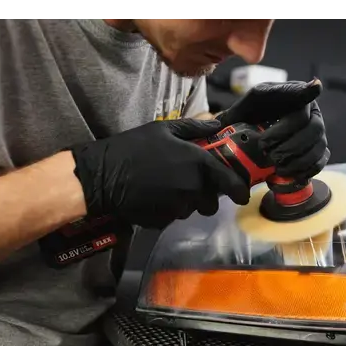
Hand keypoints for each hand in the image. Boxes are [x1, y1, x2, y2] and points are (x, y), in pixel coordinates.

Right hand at [69, 119, 249, 228]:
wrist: (103, 175)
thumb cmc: (133, 148)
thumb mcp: (164, 129)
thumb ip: (194, 128)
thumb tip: (217, 125)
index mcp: (197, 163)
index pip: (229, 182)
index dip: (239, 190)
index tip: (242, 195)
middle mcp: (193, 188)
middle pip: (211, 201)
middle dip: (204, 196)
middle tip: (189, 184)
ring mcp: (178, 206)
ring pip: (191, 209)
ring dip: (185, 202)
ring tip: (165, 187)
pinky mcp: (163, 220)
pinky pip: (173, 217)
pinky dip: (167, 210)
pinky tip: (153, 197)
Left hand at [217, 79, 329, 180]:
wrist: (254, 134)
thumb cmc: (247, 121)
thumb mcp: (237, 114)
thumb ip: (231, 116)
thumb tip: (219, 124)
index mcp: (291, 95)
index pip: (302, 94)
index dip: (308, 92)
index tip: (314, 87)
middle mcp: (310, 110)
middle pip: (313, 127)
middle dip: (291, 144)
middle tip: (271, 154)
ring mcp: (317, 131)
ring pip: (319, 146)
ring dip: (298, 160)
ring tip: (278, 168)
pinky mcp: (318, 149)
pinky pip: (320, 161)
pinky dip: (306, 170)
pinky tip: (289, 173)